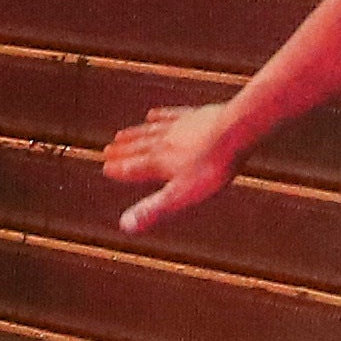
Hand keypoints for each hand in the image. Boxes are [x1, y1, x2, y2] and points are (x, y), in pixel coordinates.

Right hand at [101, 105, 251, 234]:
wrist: (234, 132)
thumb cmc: (211, 167)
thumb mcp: (182, 195)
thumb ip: (154, 209)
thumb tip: (125, 226)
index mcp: (160, 163)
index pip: (135, 167)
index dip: (121, 169)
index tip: (106, 168)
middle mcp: (164, 142)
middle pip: (139, 148)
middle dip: (123, 151)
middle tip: (108, 150)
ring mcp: (180, 127)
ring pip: (151, 131)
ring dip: (135, 134)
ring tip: (122, 134)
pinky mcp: (195, 115)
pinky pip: (172, 115)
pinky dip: (160, 115)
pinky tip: (154, 114)